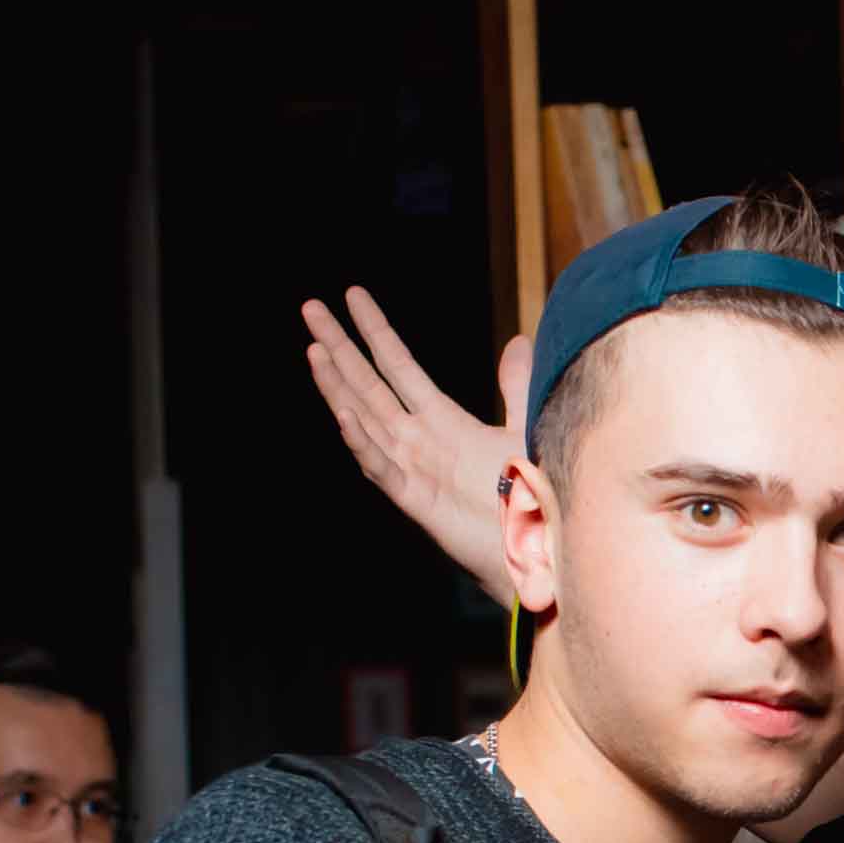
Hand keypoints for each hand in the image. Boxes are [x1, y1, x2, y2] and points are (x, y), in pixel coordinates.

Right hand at [300, 285, 528, 603]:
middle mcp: (418, 440)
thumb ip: (515, 387)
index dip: (376, 331)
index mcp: (441, 420)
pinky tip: (342, 415)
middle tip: (310, 308)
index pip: (399, 365)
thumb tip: (520, 342)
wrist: (533, 547)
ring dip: (338, 387)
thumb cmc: (524, 494)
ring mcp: (412, 469)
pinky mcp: (417, 500)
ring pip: (364, 420)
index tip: (352, 295)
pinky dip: (362, 443)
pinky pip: (382, 468)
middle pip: (369, 384)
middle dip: (340, 346)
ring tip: (315, 350)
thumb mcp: (520, 428)